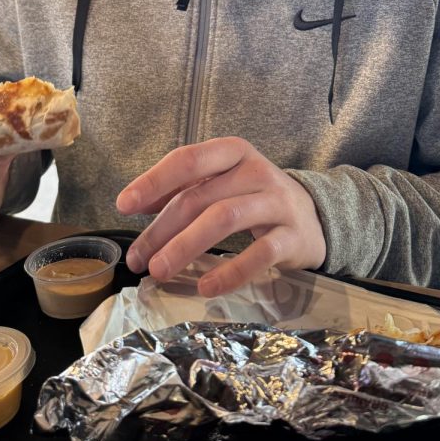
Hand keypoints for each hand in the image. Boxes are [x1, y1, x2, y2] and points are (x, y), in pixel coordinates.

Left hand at [116, 137, 326, 297]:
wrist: (315, 218)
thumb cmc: (256, 199)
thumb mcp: (223, 183)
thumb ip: (184, 188)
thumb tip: (135, 204)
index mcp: (233, 153)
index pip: (189, 159)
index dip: (154, 181)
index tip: (124, 205)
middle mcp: (256, 171)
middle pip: (201, 196)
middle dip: (162, 229)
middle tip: (138, 259)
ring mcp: (277, 202)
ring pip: (225, 218)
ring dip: (186, 246)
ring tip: (159, 271)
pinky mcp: (293, 236)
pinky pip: (259, 253)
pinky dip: (230, 271)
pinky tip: (206, 287)